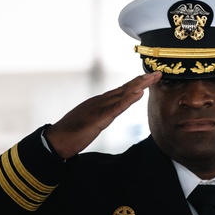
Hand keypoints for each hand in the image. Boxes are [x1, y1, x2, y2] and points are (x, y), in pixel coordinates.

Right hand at [45, 72, 160, 157]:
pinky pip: (117, 107)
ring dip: (139, 85)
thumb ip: (101, 116)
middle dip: (142, 81)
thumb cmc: (72, 133)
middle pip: (125, 88)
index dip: (136, 84)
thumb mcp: (91, 123)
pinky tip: (139, 93)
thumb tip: (109, 114)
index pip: (121, 91)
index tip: (149, 78)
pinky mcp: (99, 118)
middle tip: (158, 73)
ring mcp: (99, 107)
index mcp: (99, 102)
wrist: (57, 140)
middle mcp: (100, 101)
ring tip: (152, 78)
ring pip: (123, 94)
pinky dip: (129, 99)